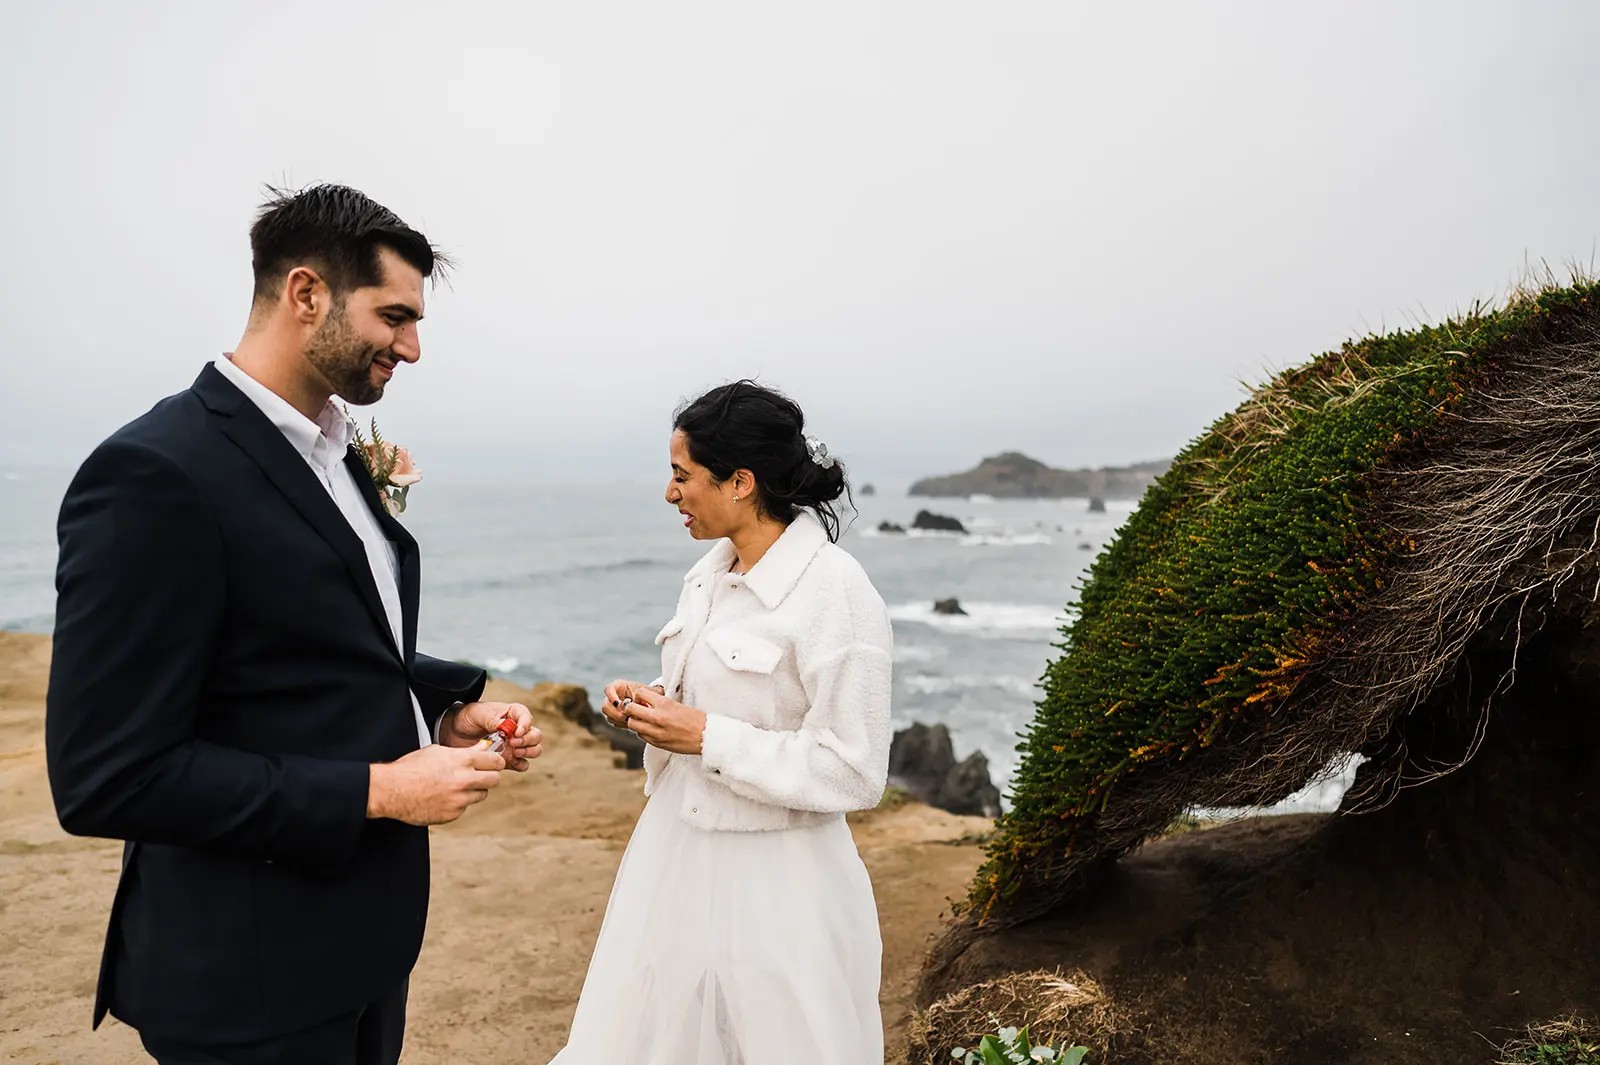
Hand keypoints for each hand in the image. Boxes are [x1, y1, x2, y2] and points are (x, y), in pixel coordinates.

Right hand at [368, 744, 503, 824]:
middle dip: (490, 777)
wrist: (391, 790)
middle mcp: (464, 780)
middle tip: (481, 776)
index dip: (496, 762)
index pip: (495, 761)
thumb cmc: (411, 768)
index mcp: (462, 760)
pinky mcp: (452, 814)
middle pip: (495, 780)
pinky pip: (464, 808)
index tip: (494, 763)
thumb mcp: (438, 751)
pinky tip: (442, 798)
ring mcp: (459, 799)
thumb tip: (483, 748)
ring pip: (481, 795)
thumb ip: (464, 752)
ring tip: (456, 787)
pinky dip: (457, 803)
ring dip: (474, 791)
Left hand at [442, 701, 541, 770]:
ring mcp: (514, 745)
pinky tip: (510, 763)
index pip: (527, 717)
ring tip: (514, 752)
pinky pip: (522, 764)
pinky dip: (520, 765)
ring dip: (528, 752)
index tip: (517, 732)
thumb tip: (506, 727)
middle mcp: (517, 730)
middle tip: (513, 743)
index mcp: (512, 714)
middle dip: (528, 740)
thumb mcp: (478, 713)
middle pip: (535, 735)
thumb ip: (493, 720)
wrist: (453, 732)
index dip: (526, 724)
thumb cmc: (467, 717)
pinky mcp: (508, 759)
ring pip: (534, 750)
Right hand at [600, 678, 664, 730]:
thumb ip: (650, 691)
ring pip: (608, 714)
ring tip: (629, 720)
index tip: (619, 703)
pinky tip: (629, 723)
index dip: (611, 696)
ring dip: (617, 719)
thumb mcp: (650, 691)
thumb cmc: (650, 694)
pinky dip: (620, 723)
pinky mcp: (614, 716)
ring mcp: (612, 707)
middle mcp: (613, 696)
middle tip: (625, 716)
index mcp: (619, 686)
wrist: (649, 702)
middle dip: (615, 712)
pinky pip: (612, 721)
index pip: (608, 689)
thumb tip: (650, 695)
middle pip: (606, 705)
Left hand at [623, 687, 707, 754]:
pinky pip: (641, 735)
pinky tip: (649, 729)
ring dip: (634, 721)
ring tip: (642, 720)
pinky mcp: (657, 743)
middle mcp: (658, 717)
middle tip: (635, 709)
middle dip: (630, 708)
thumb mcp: (677, 705)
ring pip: (632, 724)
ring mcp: (656, 731)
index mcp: (665, 703)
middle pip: (630, 709)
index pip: (640, 693)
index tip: (641, 699)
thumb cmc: (694, 719)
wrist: (705, 736)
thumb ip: (659, 703)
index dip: (638, 695)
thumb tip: (644, 702)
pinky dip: (642, 732)